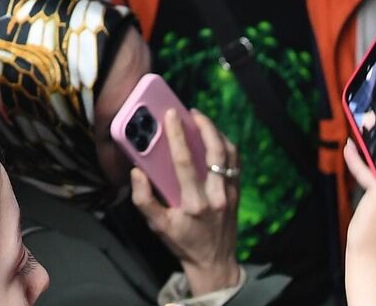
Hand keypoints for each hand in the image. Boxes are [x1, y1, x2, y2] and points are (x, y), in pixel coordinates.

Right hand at [131, 109, 244, 296]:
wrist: (214, 262)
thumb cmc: (183, 243)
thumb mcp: (157, 226)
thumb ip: (143, 199)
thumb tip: (137, 172)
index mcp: (194, 204)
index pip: (185, 162)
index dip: (177, 135)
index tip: (170, 116)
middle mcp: (216, 196)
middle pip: (215, 151)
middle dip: (204, 126)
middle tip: (191, 112)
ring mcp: (230, 194)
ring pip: (229, 154)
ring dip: (216, 133)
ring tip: (202, 121)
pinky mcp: (237, 193)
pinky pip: (235, 162)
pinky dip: (225, 145)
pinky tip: (213, 138)